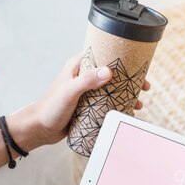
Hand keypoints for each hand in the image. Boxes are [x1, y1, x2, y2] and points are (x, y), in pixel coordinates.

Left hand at [27, 52, 150, 145]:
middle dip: (130, 80)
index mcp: (78, 66)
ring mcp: (86, 92)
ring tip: (138, 104)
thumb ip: (87, 81)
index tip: (138, 65)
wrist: (39, 130)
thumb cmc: (49, 108)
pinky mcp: (87, 107)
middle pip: (112, 74)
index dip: (122, 58)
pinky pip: (107, 104)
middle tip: (145, 87)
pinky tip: (127, 113)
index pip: (103, 54)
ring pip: (112, 90)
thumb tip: (109, 72)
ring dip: (126, 96)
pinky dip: (119, 107)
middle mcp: (83, 77)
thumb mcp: (69, 92)